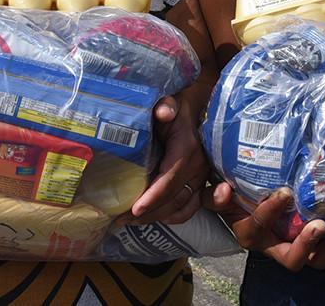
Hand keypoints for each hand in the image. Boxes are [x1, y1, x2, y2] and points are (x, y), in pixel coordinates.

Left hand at [128, 96, 208, 224]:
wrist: (202, 110)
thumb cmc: (180, 108)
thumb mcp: (172, 103)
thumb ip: (166, 106)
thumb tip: (163, 112)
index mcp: (188, 150)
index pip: (169, 181)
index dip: (152, 198)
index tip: (133, 210)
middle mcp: (198, 168)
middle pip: (173, 200)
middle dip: (149, 213)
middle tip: (122, 219)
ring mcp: (202, 178)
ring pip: (182, 208)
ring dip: (158, 218)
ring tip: (132, 221)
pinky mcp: (201, 183)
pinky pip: (190, 207)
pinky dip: (173, 217)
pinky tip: (154, 218)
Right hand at [203, 182, 324, 271]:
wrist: (244, 207)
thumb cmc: (233, 199)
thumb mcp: (217, 197)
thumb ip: (215, 196)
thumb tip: (224, 189)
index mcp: (250, 234)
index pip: (258, 226)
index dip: (270, 211)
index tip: (285, 192)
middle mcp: (273, 247)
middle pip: (291, 258)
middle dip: (307, 244)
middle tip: (320, 225)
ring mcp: (295, 248)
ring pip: (314, 261)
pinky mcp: (312, 247)